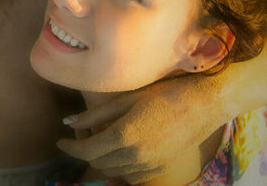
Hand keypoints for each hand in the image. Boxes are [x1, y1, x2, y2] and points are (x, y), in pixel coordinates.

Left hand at [57, 75, 227, 184]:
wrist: (206, 102)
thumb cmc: (167, 92)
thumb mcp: (128, 98)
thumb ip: (96, 114)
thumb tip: (68, 122)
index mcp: (125, 136)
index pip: (86, 150)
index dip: (69, 147)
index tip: (60, 141)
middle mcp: (136, 156)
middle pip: (98, 162)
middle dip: (84, 151)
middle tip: (82, 134)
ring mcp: (150, 165)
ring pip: (113, 171)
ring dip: (102, 158)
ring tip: (101, 138)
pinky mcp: (161, 167)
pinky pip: (131, 174)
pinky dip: (120, 165)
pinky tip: (123, 148)